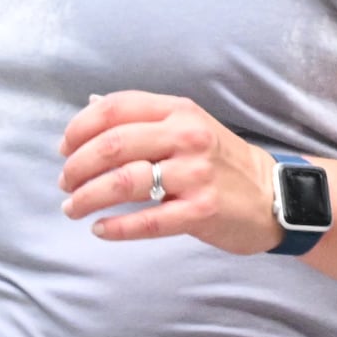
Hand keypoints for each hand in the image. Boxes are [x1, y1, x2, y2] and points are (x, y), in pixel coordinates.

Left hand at [58, 92, 285, 255]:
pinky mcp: (201, 211)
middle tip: (64, 184)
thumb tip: (91, 105)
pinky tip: (100, 230)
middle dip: (76, 167)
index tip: (63, 149)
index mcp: (180, 111)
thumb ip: (143, 116)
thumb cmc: (221, 162)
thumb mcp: (189, 125)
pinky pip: (147, 221)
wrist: (273, 195)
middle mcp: (188, 137)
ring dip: (86, 198)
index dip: (79, 127)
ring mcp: (196, 174)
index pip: (117, 108)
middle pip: (112, 145)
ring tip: (73, 208)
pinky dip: (115, 228)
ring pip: (124, 183)